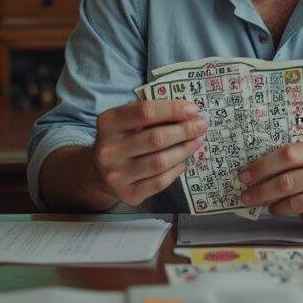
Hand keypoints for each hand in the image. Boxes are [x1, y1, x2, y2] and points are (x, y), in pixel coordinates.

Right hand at [91, 100, 207, 205]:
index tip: (193, 109)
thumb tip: (189, 113)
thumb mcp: (127, 121)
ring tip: (197, 141)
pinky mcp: (127, 194)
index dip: (172, 109)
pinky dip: (176, 169)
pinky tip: (183, 161)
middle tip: (202, 125)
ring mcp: (116, 175)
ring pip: (160, 162)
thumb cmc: (122, 140)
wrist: (100, 173)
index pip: (144, 112)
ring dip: (184, 150)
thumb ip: (152, 115)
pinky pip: (160, 181)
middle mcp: (108, 150)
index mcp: (108, 124)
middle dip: (184, 130)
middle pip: (155, 138)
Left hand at [238, 140, 302, 228]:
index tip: (245, 175)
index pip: (288, 154)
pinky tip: (300, 212)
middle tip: (246, 197)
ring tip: (270, 206)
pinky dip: (300, 216)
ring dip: (276, 207)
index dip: (262, 166)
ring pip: (295, 203)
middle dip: (260, 191)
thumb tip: (261, 169)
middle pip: (287, 182)